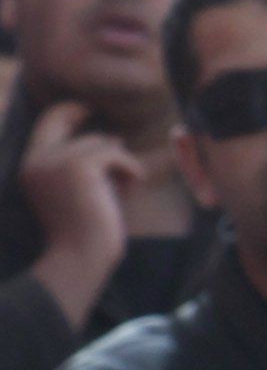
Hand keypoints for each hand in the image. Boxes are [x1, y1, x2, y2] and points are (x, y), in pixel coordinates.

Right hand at [19, 102, 138, 327]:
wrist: (79, 259)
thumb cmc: (84, 235)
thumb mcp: (81, 193)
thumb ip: (87, 165)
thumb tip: (115, 137)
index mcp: (31, 166)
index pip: (47, 121)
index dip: (68, 110)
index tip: (89, 111)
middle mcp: (38, 159)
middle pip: (75, 127)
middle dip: (102, 142)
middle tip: (123, 157)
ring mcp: (56, 160)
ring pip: (100, 143)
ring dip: (119, 165)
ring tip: (124, 190)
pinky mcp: (79, 166)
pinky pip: (115, 154)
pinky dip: (130, 169)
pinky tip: (132, 187)